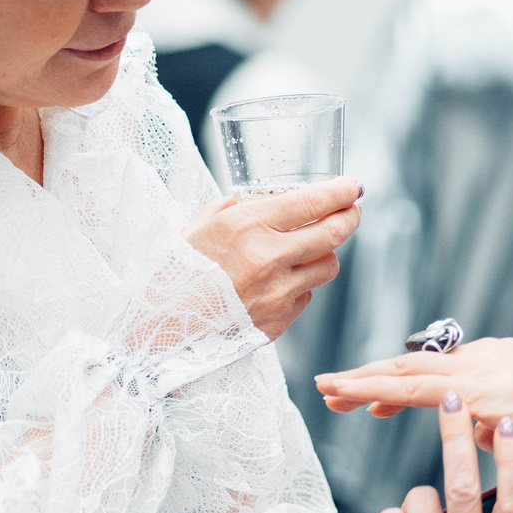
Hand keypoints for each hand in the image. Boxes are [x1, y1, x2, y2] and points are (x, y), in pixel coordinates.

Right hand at [184, 178, 360, 340]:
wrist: (160, 325)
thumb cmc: (175, 272)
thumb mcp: (199, 225)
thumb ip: (235, 208)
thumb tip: (262, 199)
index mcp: (247, 225)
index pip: (312, 203)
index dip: (340, 192)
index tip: (352, 186)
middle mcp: (268, 258)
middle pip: (334, 233)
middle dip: (349, 217)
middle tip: (352, 210)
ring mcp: (277, 293)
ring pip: (328, 266)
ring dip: (325, 253)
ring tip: (311, 248)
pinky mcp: (278, 321)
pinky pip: (306, 296)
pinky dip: (301, 285)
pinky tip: (280, 281)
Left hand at [316, 336, 512, 457]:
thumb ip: (496, 424)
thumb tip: (476, 435)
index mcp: (491, 364)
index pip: (433, 372)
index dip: (397, 383)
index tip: (368, 399)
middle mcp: (480, 360)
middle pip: (411, 366)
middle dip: (368, 377)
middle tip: (330, 387)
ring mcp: (478, 372)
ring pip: (407, 373)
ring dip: (364, 381)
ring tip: (330, 390)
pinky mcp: (478, 390)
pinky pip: (421, 390)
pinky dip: (387, 391)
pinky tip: (364, 399)